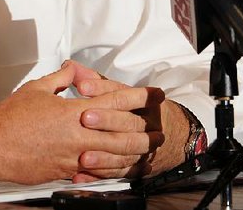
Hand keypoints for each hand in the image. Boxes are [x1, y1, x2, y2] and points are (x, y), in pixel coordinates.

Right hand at [0, 62, 162, 183]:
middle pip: (123, 132)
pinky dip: (111, 168)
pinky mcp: (66, 172)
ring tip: (147, 149)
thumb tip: (73, 70)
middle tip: (157, 128)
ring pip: (114, 156)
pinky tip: (120, 166)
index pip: (114, 100)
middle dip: (144, 130)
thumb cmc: (10, 119)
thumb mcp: (37, 89)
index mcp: (72, 110)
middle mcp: (78, 134)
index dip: (138, 96)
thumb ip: (61, 79)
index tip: (153, 94)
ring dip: (135, 152)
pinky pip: (96, 172)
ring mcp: (74, 156)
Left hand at [72, 64, 188, 181]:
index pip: (121, 92)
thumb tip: (71, 67)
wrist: (171, 135)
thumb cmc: (136, 110)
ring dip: (103, 155)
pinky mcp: (137, 165)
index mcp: (143, 101)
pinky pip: (120, 172)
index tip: (81, 87)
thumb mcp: (121, 92)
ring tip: (83, 156)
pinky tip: (82, 174)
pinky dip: (100, 175)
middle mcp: (146, 122)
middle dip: (106, 119)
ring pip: (126, 150)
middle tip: (85, 118)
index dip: (100, 88)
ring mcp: (145, 146)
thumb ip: (95, 82)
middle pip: (127, 121)